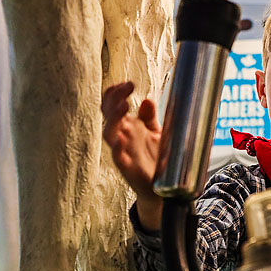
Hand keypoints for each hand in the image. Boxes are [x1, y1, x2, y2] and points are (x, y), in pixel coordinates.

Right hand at [101, 82, 162, 228]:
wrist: (162, 187)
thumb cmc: (156, 157)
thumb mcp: (156, 132)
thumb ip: (150, 118)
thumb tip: (148, 100)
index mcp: (128, 125)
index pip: (113, 104)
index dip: (116, 92)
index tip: (128, 84)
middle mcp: (122, 136)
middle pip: (108, 113)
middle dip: (114, 98)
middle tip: (127, 88)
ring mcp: (122, 151)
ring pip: (109, 132)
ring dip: (113, 118)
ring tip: (122, 106)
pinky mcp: (127, 167)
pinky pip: (117, 157)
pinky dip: (117, 148)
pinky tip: (120, 140)